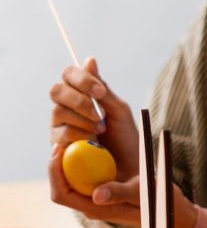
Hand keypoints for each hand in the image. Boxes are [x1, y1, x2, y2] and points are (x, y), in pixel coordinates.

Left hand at [48, 145, 198, 227]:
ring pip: (71, 181)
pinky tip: (90, 148)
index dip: (54, 172)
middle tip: (63, 140)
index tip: (59, 149)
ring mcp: (97, 200)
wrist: (174, 213)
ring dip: (68, 162)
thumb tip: (97, 195)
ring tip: (73, 140)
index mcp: (97, 209)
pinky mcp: (104, 193)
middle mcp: (92, 206)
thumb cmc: (162, 205)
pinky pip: (84, 178)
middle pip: (61, 186)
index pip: (61, 194)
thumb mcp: (144, 194)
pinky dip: (81, 163)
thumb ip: (121, 194)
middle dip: (57, 164)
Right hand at [49, 57, 138, 179]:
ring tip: (101, 130)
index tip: (100, 91)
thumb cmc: (126, 137)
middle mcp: (66, 108)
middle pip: (56, 91)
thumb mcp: (119, 110)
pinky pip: (60, 135)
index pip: (69, 74)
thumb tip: (89, 60)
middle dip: (79, 100)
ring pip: (58, 112)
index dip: (81, 79)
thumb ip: (103, 88)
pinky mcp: (58, 146)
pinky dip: (79, 136)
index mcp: (81, 94)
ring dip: (82, 120)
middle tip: (100, 115)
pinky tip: (93, 141)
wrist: (129, 168)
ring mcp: (59, 126)